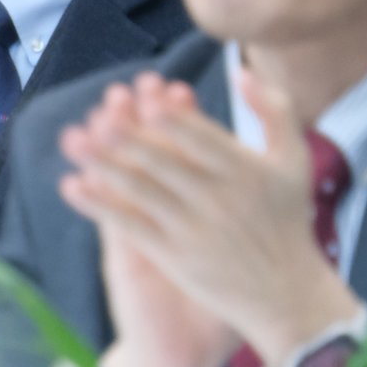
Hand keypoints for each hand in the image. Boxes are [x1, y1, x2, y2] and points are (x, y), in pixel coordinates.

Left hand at [59, 68, 361, 366]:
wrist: (287, 295)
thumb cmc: (286, 218)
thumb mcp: (294, 160)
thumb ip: (275, 111)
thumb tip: (243, 71)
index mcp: (244, 170)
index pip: (203, 139)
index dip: (173, 120)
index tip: (145, 98)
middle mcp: (217, 199)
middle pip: (165, 163)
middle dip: (129, 139)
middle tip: (98, 117)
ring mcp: (193, 230)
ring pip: (141, 192)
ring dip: (103, 165)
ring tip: (72, 140)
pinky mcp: (175, 257)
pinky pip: (132, 226)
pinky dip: (101, 207)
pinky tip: (73, 186)